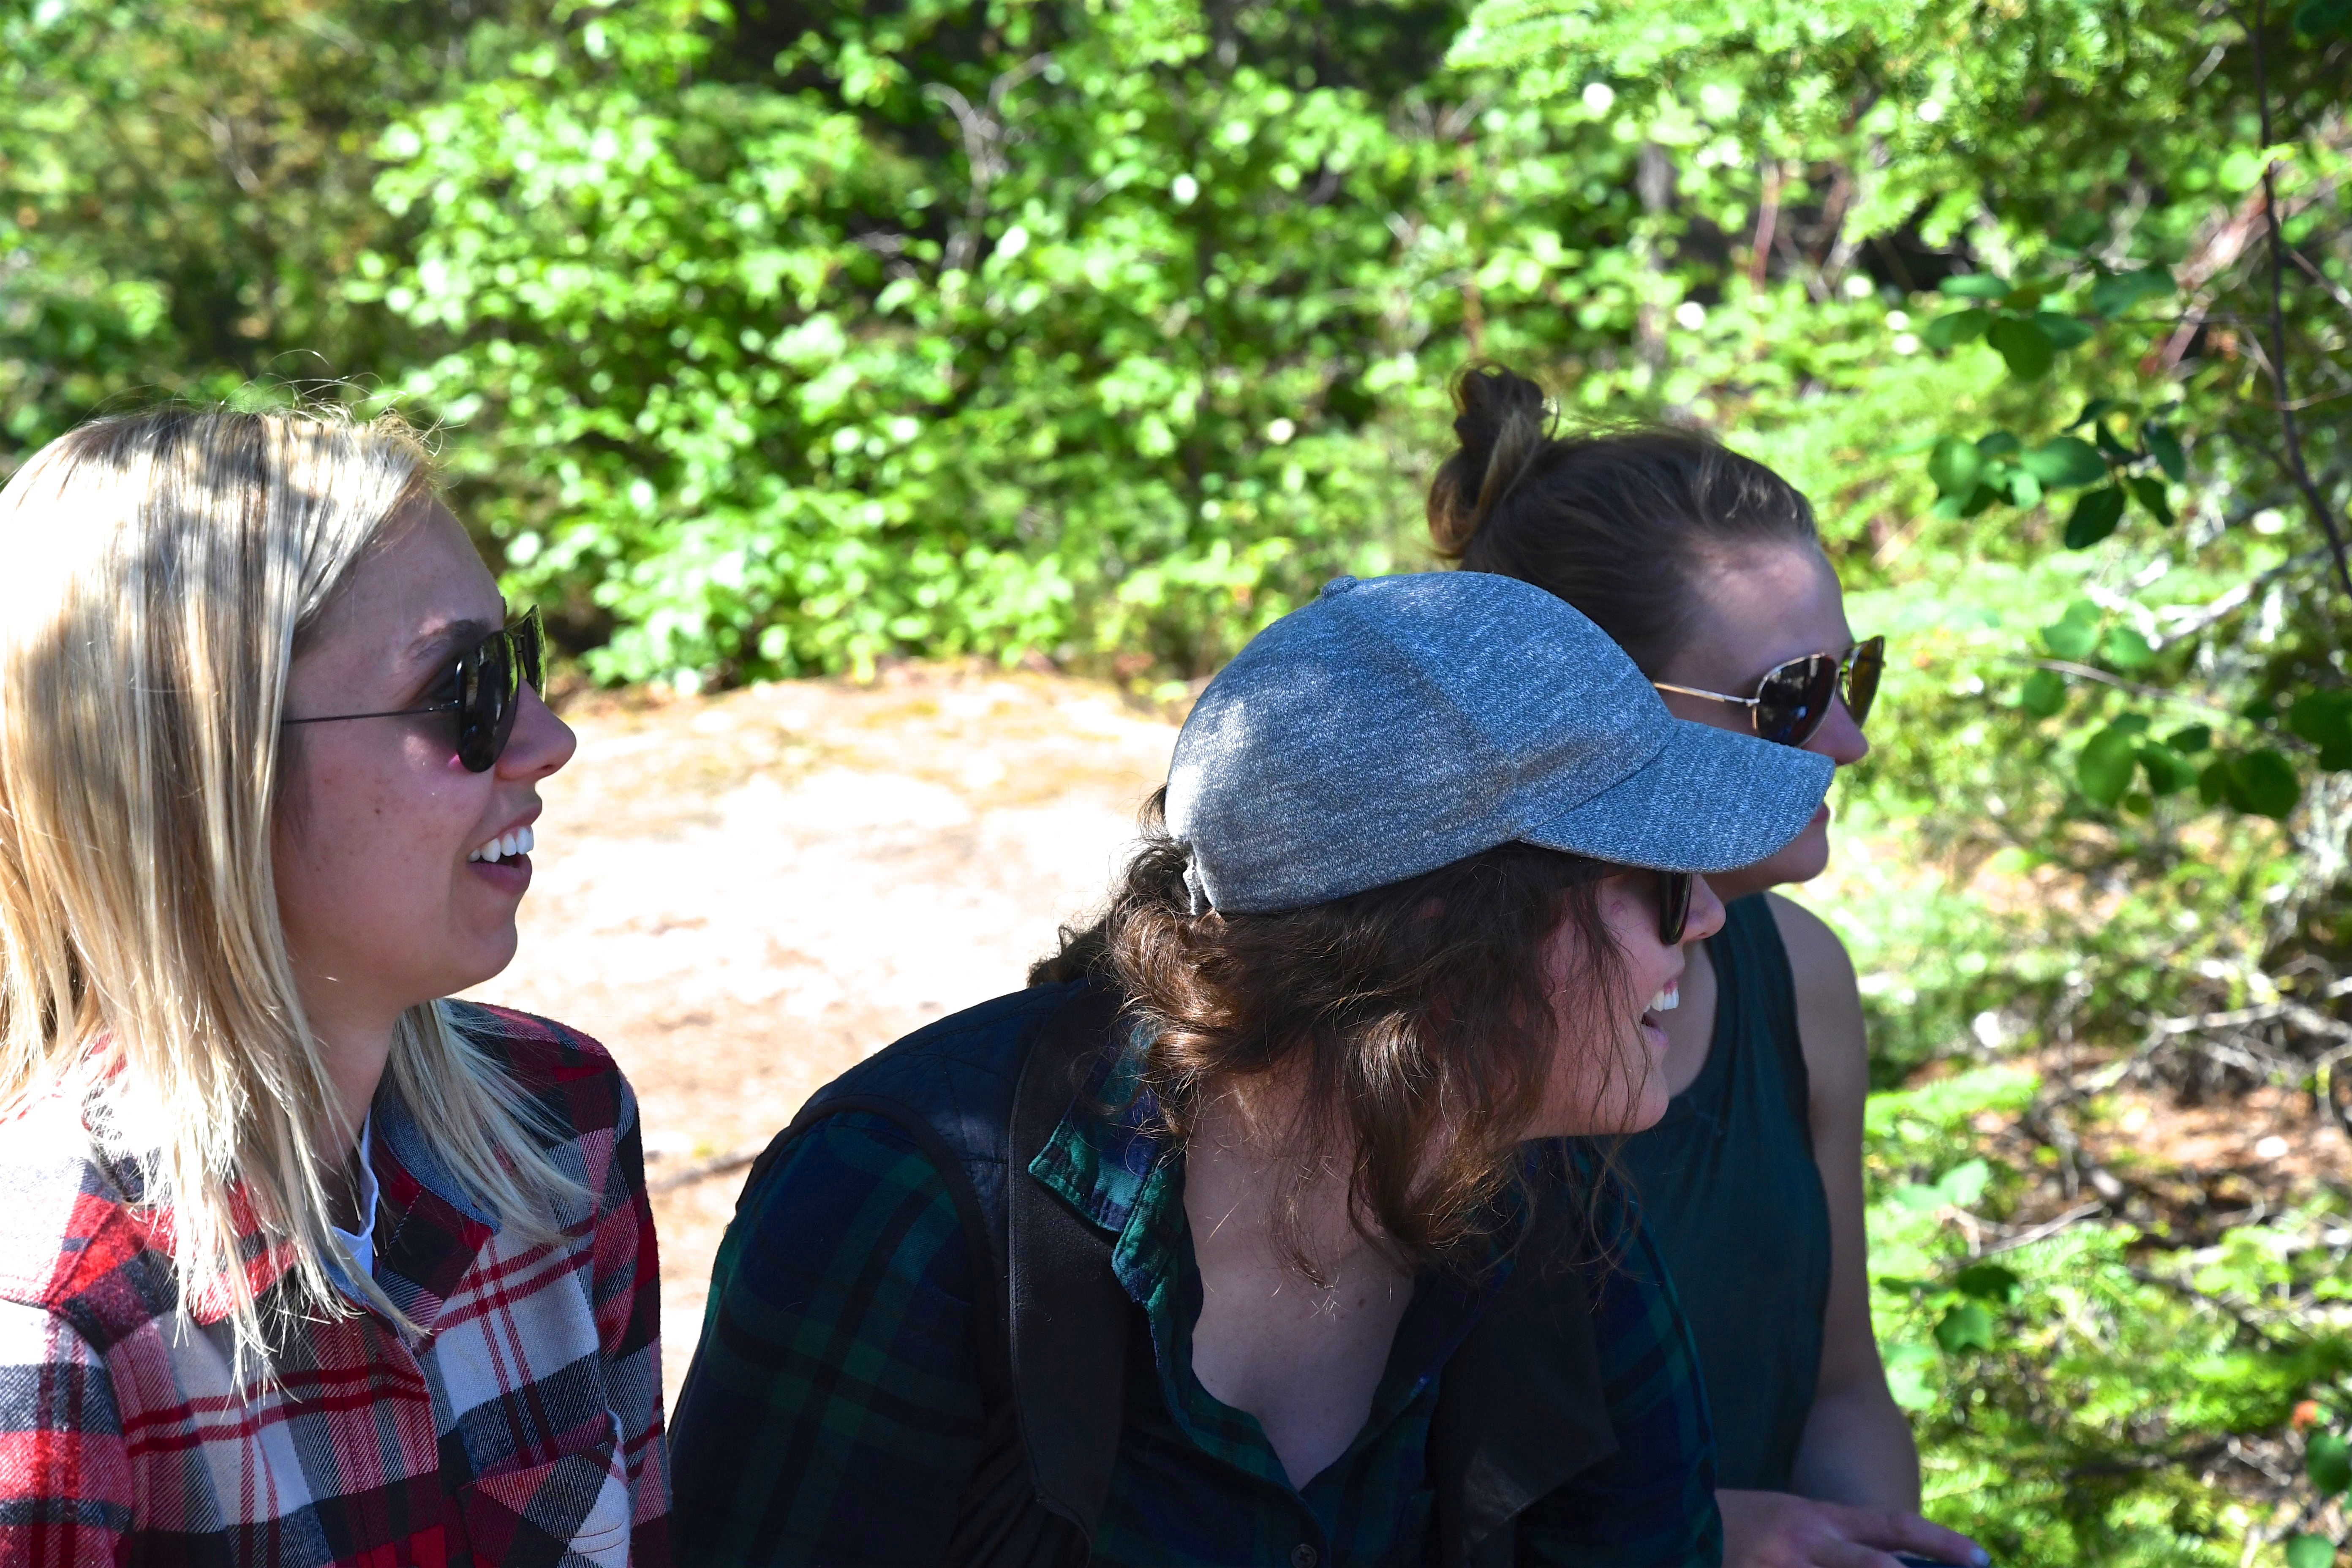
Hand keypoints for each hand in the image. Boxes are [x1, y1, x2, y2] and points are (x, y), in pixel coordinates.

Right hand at [1718, 1489, 1986, 1567]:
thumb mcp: (1790, 1520)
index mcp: (1818, 1517)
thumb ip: (1838, 1543)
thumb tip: (1895, 1565)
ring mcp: (1776, 1567)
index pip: (1893, 1525)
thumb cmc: (1737, 1523)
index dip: (1940, 1542)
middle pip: (1876, 1567)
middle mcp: (1804, 1542)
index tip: (1983, 1560)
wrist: (1668, 1513)